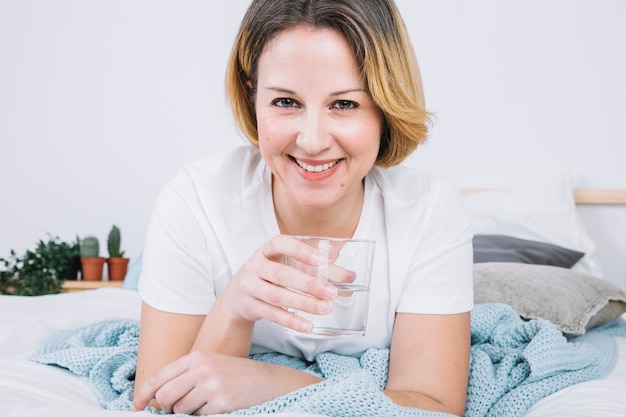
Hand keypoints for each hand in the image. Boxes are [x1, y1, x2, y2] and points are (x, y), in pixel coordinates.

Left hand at [132, 351, 318, 414]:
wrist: (268, 382)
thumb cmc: (236, 375)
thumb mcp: (209, 366)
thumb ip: (184, 376)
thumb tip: (155, 398)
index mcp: (196, 356)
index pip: (157, 377)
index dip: (142, 395)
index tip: (136, 408)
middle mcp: (201, 368)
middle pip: (164, 396)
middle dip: (167, 408)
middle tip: (180, 408)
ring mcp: (210, 385)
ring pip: (179, 410)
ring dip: (187, 413)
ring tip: (206, 403)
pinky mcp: (220, 402)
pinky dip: (203, 415)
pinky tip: (217, 406)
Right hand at [222, 235, 344, 332]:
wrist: (238, 296)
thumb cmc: (272, 276)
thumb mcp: (290, 267)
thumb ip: (321, 271)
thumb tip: (351, 276)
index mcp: (266, 250)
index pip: (279, 243)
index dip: (299, 250)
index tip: (320, 260)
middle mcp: (254, 265)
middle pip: (281, 273)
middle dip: (308, 284)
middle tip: (331, 292)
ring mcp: (249, 286)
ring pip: (277, 295)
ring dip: (303, 303)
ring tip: (325, 309)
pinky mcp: (249, 306)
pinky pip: (271, 314)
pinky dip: (291, 320)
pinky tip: (308, 325)